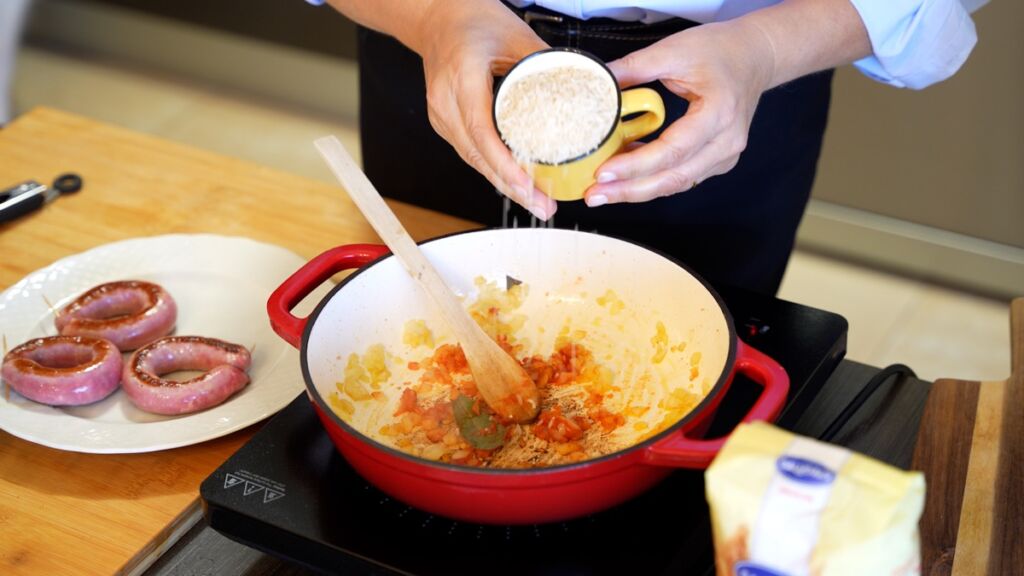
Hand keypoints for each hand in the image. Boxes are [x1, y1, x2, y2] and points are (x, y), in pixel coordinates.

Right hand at [414, 0, 555, 219]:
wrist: (435, 15)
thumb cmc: (469, 18)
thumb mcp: (516, 34)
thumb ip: (546, 64)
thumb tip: (580, 92)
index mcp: (462, 77)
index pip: (482, 133)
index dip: (506, 165)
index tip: (529, 184)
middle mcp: (445, 101)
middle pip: (477, 156)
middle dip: (512, 186)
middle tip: (543, 205)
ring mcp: (441, 114)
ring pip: (473, 160)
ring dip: (504, 183)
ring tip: (536, 200)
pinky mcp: (444, 122)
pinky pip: (470, 152)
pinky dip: (493, 168)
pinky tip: (515, 182)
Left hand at [584, 20, 776, 205]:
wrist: (753, 57)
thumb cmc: (721, 51)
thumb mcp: (673, 50)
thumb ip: (633, 68)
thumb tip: (598, 85)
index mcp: (719, 112)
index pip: (673, 150)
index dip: (636, 166)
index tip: (604, 172)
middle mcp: (726, 141)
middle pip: (674, 178)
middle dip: (630, 190)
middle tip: (595, 195)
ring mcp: (725, 155)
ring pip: (677, 183)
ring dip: (638, 190)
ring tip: (604, 191)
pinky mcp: (717, 161)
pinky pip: (681, 177)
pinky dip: (652, 179)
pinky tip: (626, 177)